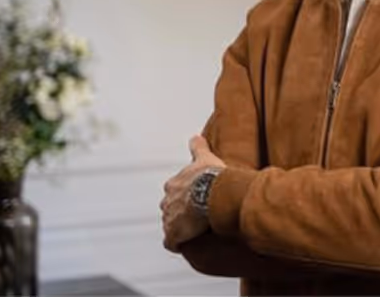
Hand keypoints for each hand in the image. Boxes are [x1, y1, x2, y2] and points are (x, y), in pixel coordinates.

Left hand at [161, 135, 225, 252]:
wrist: (212, 193)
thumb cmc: (210, 176)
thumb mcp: (205, 158)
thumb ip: (198, 147)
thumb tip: (196, 136)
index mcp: (173, 185)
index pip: (174, 191)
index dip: (184, 196)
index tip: (195, 199)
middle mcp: (167, 201)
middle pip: (170, 209)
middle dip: (179, 213)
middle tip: (196, 216)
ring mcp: (169, 219)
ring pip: (170, 226)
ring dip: (180, 229)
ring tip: (195, 232)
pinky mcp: (174, 234)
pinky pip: (171, 243)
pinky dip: (176, 244)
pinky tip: (185, 245)